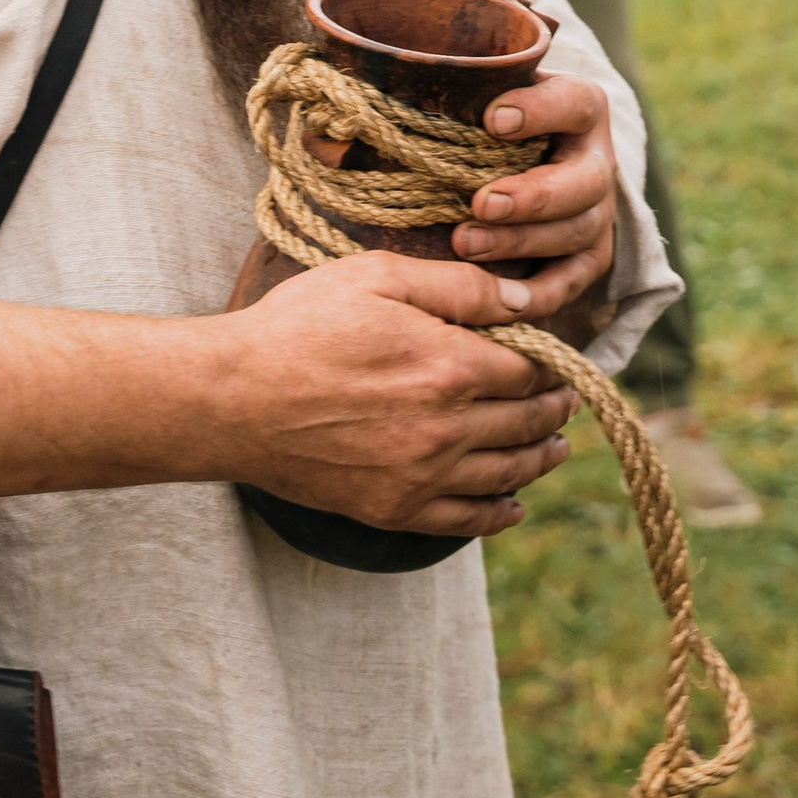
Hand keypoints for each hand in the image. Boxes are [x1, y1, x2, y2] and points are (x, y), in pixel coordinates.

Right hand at [218, 253, 573, 536]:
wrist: (233, 399)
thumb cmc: (299, 326)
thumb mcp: (376, 276)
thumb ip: (457, 287)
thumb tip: (522, 298)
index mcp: (449, 365)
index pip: (530, 369)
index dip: (550, 361)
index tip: (554, 356)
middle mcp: (446, 428)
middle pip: (527, 422)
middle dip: (553, 407)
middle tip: (564, 398)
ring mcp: (422, 476)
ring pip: (508, 473)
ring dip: (540, 458)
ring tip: (554, 446)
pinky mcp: (395, 509)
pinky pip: (467, 521)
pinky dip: (499, 513)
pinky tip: (512, 503)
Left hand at [450, 66, 621, 319]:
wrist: (523, 154)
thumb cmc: (487, 111)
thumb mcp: (478, 80)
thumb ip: (445, 61)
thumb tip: (389, 19)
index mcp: (578, 105)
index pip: (573, 102)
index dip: (540, 111)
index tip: (492, 119)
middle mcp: (596, 158)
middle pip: (585, 180)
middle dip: (534, 195)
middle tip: (481, 203)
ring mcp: (597, 211)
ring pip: (578, 232)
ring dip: (523, 242)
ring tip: (466, 243)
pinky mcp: (588, 256)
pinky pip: (574, 281)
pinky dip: (542, 294)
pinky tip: (502, 300)